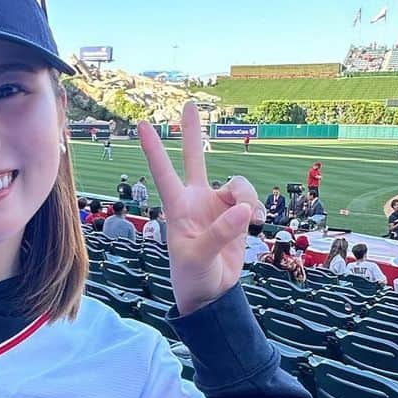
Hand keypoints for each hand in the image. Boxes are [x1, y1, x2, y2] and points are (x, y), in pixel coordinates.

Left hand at [138, 101, 257, 314]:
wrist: (212, 293)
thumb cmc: (193, 277)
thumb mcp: (200, 259)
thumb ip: (220, 234)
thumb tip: (243, 209)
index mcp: (178, 208)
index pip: (163, 173)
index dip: (153, 148)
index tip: (140, 124)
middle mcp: (196, 200)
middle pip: (195, 158)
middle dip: (193, 133)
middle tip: (188, 104)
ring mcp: (217, 205)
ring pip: (237, 183)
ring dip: (246, 196)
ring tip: (249, 219)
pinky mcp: (236, 213)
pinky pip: (251, 198)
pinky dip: (257, 208)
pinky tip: (256, 223)